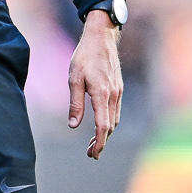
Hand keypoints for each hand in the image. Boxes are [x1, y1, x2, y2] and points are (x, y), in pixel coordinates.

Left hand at [68, 9, 122, 159]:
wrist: (102, 37)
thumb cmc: (84, 56)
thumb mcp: (73, 79)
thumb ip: (75, 104)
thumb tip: (73, 126)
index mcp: (101, 93)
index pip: (103, 126)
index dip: (99, 143)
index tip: (93, 154)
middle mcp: (113, 94)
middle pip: (110, 126)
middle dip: (101, 142)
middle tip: (90, 154)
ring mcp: (118, 91)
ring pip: (114, 119)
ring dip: (105, 134)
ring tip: (93, 143)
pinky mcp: (118, 88)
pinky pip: (115, 110)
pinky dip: (109, 122)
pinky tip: (101, 125)